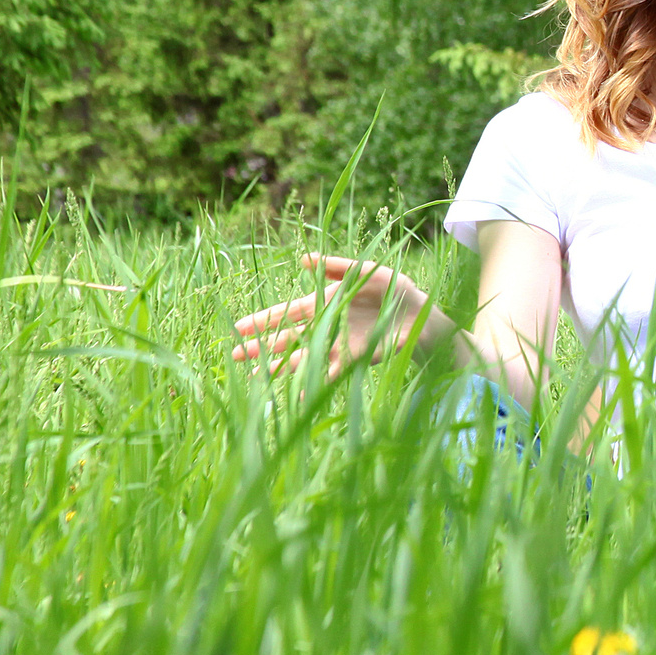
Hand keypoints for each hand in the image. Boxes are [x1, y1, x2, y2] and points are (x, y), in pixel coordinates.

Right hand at [231, 254, 438, 377]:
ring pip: (301, 358)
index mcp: (325, 303)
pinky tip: (298, 395)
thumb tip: (304, 258)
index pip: (287, 312)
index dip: (263, 319)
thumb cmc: (394, 288)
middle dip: (261, 346)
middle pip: (287, 338)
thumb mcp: (366, 271)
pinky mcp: (354, 360)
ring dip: (279, 367)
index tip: (239, 327)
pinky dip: (314, 384)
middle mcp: (326, 326)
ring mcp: (337, 345)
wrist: (421, 313)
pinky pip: (329, 374)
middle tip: (234, 355)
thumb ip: (337, 266)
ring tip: (255, 377)